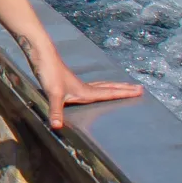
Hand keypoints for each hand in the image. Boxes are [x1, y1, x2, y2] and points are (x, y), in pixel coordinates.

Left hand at [27, 40, 143, 129]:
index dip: (124, 94)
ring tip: (124, 87)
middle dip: (124, 89)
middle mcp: (84, 88)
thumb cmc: (49, 73)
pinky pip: (91, 86)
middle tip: (140, 88)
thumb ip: (55, 111)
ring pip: (101, 86)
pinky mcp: (69, 83)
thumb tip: (57, 127)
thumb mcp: (53, 94)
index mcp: (85, 92)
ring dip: (113, 87)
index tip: (140, 92)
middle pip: (109, 88)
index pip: (109, 93)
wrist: (41, 55)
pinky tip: (94, 89)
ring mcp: (76, 84)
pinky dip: (99, 87)